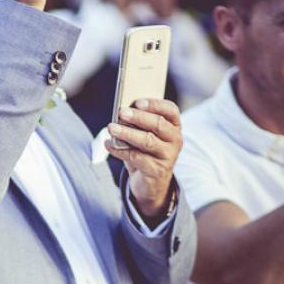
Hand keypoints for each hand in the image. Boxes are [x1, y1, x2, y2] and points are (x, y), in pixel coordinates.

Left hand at [105, 98, 182, 220]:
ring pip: (147, 141)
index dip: (155, 104)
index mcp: (174, 126)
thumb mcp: (145, 135)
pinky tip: (108, 144)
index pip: (170, 110)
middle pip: (158, 125)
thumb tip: (120, 113)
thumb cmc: (145, 151)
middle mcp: (175, 140)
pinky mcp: (157, 170)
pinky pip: (136, 158)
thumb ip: (138, 124)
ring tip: (111, 128)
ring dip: (127, 133)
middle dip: (138, 117)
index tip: (137, 102)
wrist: (151, 181)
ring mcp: (168, 156)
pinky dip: (119, 150)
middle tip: (121, 112)